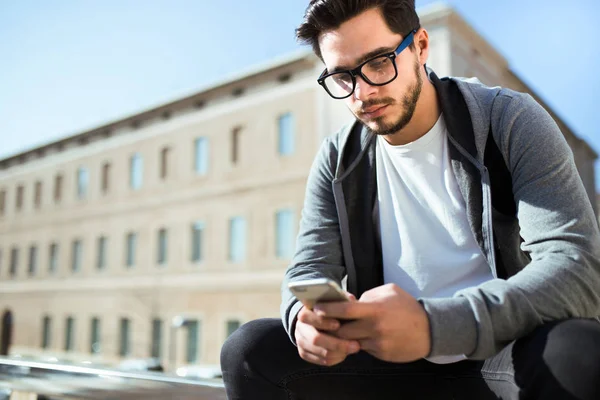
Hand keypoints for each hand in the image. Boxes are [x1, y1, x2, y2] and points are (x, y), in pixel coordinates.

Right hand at [294, 300, 360, 365]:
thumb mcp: (333, 301)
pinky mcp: (304, 354)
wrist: (317, 322)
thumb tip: (351, 299)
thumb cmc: (329, 310)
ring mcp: (301, 342)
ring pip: (320, 352)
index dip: (323, 321)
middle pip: (315, 338)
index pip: (307, 317)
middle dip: (337, 343)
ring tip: (353, 348)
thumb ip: (341, 299)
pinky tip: (345, 353)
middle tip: (355, 345)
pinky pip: (321, 361)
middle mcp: (300, 327)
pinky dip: (335, 359)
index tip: (338, 324)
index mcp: (305, 312)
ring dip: (339, 352)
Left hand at [314, 283, 430, 362]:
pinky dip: (360, 342)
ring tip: (343, 329)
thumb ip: (368, 295)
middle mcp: (374, 327)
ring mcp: (377, 342)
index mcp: (374, 309)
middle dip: (332, 327)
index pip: (345, 310)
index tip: (316, 308)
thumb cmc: (407, 307)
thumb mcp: (389, 292)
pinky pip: (363, 348)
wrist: (430, 330)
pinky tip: (364, 336)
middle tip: (324, 322)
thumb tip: (350, 300)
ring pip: (351, 341)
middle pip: (342, 330)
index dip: (328, 309)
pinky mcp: (381, 354)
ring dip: (345, 336)